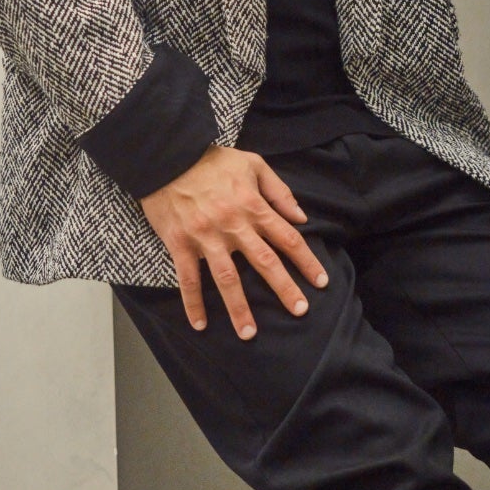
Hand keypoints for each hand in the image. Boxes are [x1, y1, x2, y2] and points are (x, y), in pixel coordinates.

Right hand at [140, 144, 328, 339]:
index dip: (306, 261)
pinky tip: (199, 323)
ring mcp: (206, 236)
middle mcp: (233, 224)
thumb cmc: (212, 160)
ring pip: (227, 278)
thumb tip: (301, 217)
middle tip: (300, 311)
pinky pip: (188, 278)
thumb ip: (278, 191)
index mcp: (252, 206)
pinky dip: (193, 302)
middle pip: (264, 261)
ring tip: (249, 333)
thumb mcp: (253, 164)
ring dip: (239, 307)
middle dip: (284, 288)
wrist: (168, 156)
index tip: (321, 283)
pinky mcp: (180, 243)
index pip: (286, 237)